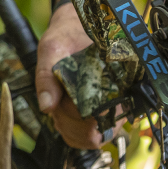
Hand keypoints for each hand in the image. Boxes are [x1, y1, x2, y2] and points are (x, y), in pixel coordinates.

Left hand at [36, 2, 114, 148]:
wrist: (78, 28)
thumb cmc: (67, 36)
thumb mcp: (52, 48)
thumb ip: (47, 76)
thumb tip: (46, 107)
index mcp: (114, 79)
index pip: (98, 118)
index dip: (74, 114)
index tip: (61, 97)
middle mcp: (120, 98)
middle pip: (94, 135)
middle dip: (69, 122)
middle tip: (58, 100)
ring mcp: (115, 110)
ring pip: (93, 139)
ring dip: (70, 127)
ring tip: (61, 104)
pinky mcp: (107, 115)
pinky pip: (90, 137)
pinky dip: (72, 130)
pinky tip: (64, 112)